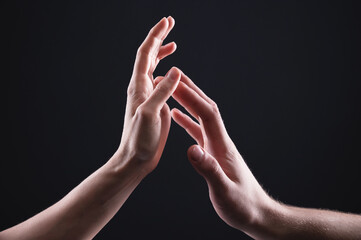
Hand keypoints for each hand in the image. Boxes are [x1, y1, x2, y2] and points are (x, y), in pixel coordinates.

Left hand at [115, 17, 180, 173]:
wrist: (135, 158)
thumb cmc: (139, 140)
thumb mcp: (151, 114)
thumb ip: (162, 92)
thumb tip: (174, 70)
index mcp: (139, 86)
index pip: (146, 53)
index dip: (156, 36)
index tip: (166, 21)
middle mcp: (141, 87)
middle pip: (148, 55)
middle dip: (159, 38)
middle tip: (169, 23)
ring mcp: (147, 95)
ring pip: (153, 67)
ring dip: (161, 52)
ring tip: (172, 43)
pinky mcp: (154, 105)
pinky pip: (160, 82)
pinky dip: (166, 71)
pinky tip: (172, 73)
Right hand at [171, 72, 274, 237]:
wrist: (256, 212)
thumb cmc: (242, 205)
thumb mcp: (224, 191)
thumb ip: (208, 170)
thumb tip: (191, 149)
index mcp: (222, 146)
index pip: (207, 114)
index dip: (191, 97)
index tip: (175, 83)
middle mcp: (220, 140)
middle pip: (205, 108)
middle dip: (189, 90)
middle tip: (171, 76)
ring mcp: (216, 145)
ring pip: (201, 116)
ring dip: (187, 100)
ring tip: (171, 89)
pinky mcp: (213, 152)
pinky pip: (197, 130)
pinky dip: (186, 119)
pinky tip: (177, 116)